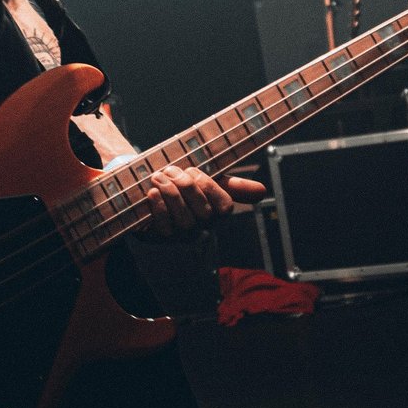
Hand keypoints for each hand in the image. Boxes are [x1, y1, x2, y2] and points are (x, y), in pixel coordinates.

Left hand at [135, 162, 267, 236]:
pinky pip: (164, 226)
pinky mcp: (160, 237)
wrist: (145, 186)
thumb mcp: (206, 180)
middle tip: (169, 170)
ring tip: (158, 177)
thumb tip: (263, 191)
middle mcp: (201, 228)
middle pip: (203, 213)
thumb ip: (233, 185)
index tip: (192, 171)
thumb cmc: (180, 184)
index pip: (224, 207)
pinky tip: (152, 192)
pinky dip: (158, 207)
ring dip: (170, 194)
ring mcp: (181, 235)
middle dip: (186, 187)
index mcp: (215, 213)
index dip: (209, 188)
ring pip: (184, 220)